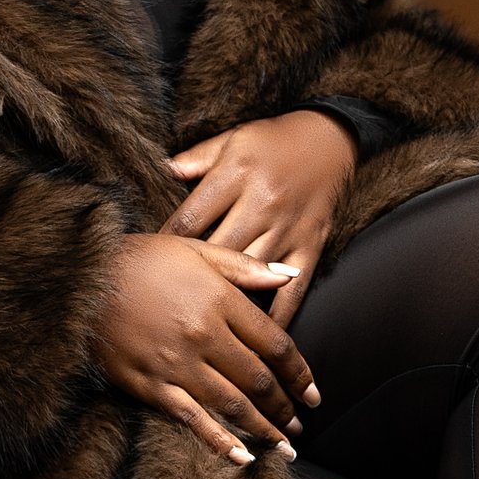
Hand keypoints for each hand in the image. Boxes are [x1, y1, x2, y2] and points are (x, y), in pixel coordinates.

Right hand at [96, 232, 321, 465]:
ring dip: (263, 430)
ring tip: (283, 447)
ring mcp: (177, 364)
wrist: (81, 278)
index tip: (314, 394)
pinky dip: (219, 441)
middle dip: (284, 408)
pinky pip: (192, 420)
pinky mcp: (150, 385)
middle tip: (298, 426)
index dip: (300, 374)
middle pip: (259, 381)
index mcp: (220, 301)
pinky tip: (241, 458)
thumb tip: (290, 277)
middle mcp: (204, 336)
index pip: (275, 345)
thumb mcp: (195, 249)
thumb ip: (245, 267)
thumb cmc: (140, 259)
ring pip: (232, 405)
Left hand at [163, 110, 356, 323]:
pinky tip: (259, 340)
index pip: (189, 218)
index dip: (164, 245)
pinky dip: (277, 317)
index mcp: (235, 174)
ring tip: (202, 328)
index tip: (147, 266)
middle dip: (189, 279)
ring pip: (251, 275)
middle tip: (165, 307)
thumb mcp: (232, 138)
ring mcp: (288, 227)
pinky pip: (293, 290)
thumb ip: (197, 158)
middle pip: (216, 252)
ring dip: (228, 302)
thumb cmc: (273, 140)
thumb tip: (163, 170)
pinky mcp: (312, 245)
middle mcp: (261, 202)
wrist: (332, 138)